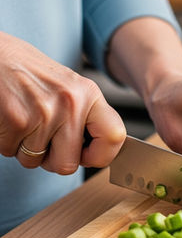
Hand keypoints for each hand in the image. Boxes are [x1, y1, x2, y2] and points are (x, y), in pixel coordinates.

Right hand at [0, 32, 125, 173]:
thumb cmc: (29, 72)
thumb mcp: (68, 87)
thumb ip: (85, 116)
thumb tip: (100, 152)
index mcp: (89, 94)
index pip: (115, 136)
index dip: (101, 155)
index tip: (87, 155)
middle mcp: (71, 103)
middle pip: (68, 165)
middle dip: (51, 160)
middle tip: (43, 140)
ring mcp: (44, 113)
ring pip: (35, 161)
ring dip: (25, 148)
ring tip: (23, 120)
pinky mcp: (16, 120)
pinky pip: (11, 152)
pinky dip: (7, 142)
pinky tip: (9, 119)